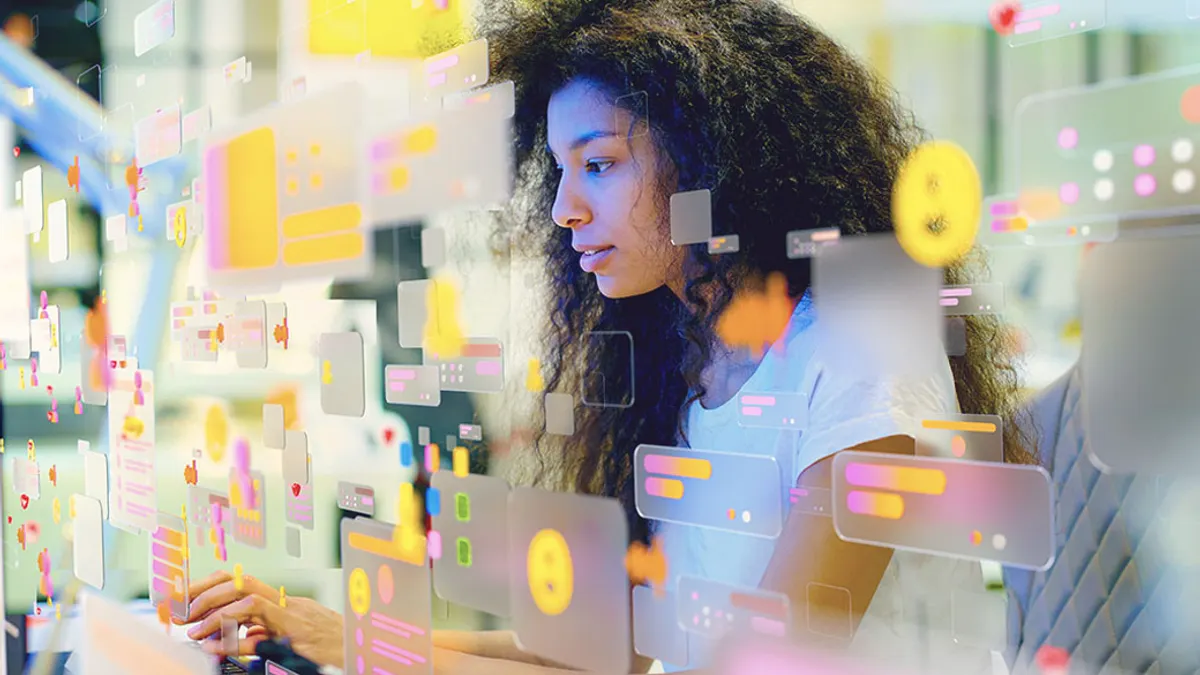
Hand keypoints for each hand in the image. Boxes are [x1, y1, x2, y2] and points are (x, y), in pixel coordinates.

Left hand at [178, 570, 344, 667]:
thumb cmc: (334, 648)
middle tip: (178, 607)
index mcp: (284, 603)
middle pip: (239, 581)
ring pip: (247, 596)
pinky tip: (214, 647)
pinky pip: (259, 627)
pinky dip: (233, 636)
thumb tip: (238, 638)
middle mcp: (287, 604)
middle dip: (204, 591)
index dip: (209, 585)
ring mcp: (293, 616)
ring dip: (214, 609)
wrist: (363, 651)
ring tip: (191, 627)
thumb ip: (267, 634)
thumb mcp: (293, 640)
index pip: (240, 583)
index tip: (184, 596)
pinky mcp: (297, 633)